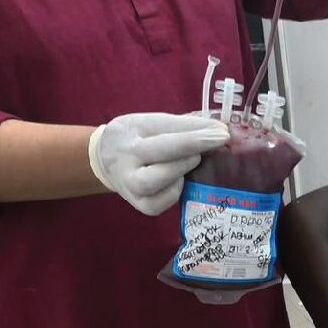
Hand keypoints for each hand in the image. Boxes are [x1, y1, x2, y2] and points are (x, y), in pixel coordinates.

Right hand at [88, 113, 228, 215]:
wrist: (105, 160)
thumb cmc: (137, 138)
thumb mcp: (153, 122)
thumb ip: (185, 125)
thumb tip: (220, 129)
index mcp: (129, 134)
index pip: (163, 131)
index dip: (195, 133)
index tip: (223, 131)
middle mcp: (125, 161)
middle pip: (158, 154)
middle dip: (192, 146)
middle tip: (217, 141)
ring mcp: (130, 187)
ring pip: (154, 182)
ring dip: (181, 169)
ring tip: (193, 160)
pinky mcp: (141, 205)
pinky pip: (161, 202)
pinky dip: (176, 190)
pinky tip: (180, 179)